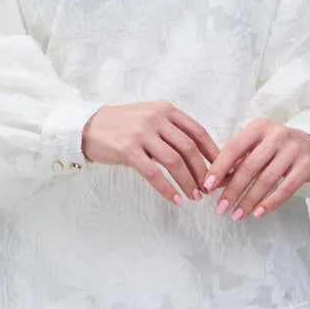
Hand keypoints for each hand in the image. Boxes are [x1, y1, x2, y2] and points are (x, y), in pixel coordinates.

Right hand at [81, 101, 220, 206]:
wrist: (87, 126)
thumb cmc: (122, 125)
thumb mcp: (149, 118)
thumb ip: (171, 132)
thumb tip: (199, 158)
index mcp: (165, 109)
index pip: (197, 132)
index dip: (213, 153)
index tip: (222, 170)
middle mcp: (156, 118)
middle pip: (189, 148)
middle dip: (203, 172)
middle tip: (208, 190)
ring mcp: (142, 133)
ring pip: (174, 162)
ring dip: (188, 182)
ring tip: (194, 197)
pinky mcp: (128, 150)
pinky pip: (153, 173)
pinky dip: (167, 188)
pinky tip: (174, 199)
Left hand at [202, 118, 309, 219]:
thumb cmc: (276, 148)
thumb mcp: (256, 147)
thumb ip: (237, 162)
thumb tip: (214, 183)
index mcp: (258, 127)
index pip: (234, 148)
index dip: (219, 168)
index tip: (207, 187)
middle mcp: (276, 135)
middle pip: (249, 166)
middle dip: (233, 190)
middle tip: (220, 208)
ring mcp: (293, 149)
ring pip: (266, 180)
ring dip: (249, 201)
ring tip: (237, 215)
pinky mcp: (306, 165)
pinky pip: (286, 188)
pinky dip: (270, 203)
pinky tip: (258, 213)